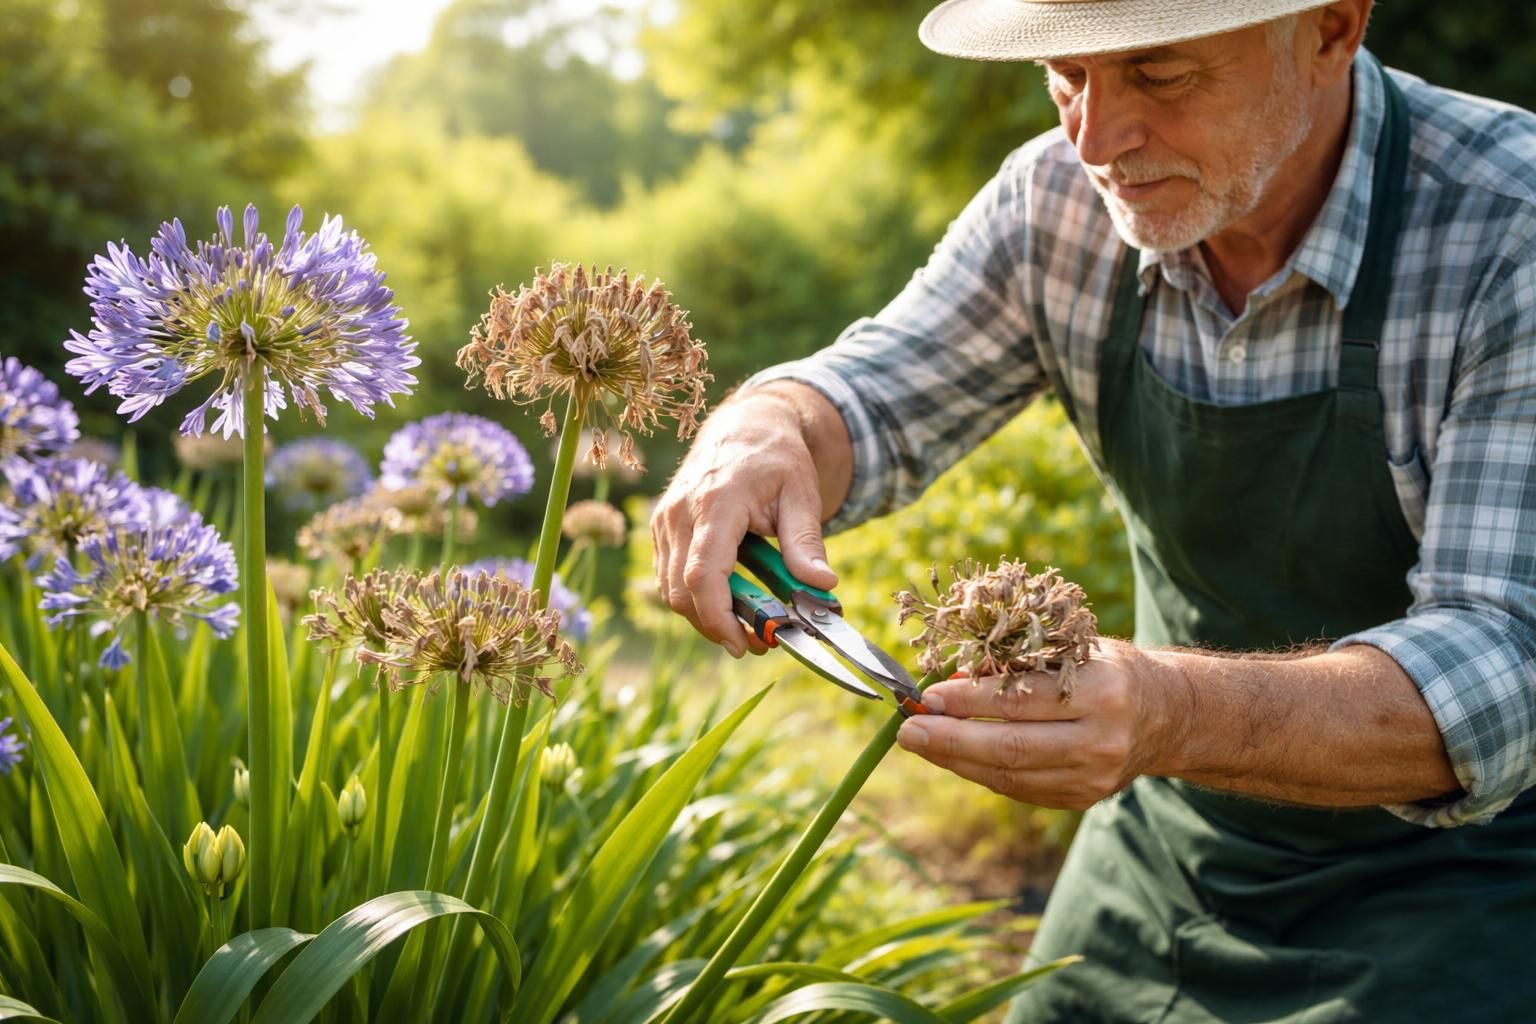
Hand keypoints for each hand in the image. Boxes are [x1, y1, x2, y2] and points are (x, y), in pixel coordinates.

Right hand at [650, 389, 839, 657]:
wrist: (745, 427)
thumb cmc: (777, 459)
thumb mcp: (802, 494)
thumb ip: (806, 542)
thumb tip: (823, 585)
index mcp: (717, 502)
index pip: (703, 573)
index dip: (717, 617)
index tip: (743, 643)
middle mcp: (680, 511)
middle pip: (681, 590)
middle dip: (714, 626)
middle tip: (754, 643)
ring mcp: (664, 520)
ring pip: (669, 589)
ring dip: (703, 616)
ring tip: (745, 625)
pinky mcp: (661, 528)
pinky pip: (668, 576)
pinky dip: (693, 598)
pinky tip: (726, 601)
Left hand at [894, 640, 1187, 809]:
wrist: (1167, 716)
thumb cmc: (1109, 670)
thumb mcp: (1073, 651)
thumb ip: (1020, 663)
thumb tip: (953, 677)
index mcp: (1102, 692)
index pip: (1022, 700)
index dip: (970, 700)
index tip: (929, 695)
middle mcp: (1101, 741)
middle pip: (1012, 747)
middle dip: (951, 739)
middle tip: (908, 730)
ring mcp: (1093, 777)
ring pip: (1010, 776)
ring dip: (956, 760)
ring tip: (919, 742)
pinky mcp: (1082, 798)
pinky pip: (1019, 789)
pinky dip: (980, 772)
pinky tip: (952, 756)